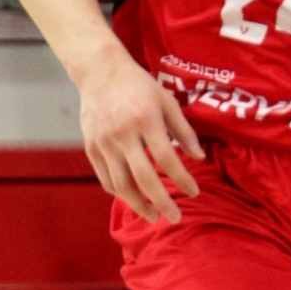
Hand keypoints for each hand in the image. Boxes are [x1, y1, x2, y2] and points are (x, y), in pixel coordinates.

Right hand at [77, 43, 205, 223]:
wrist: (100, 71)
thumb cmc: (138, 85)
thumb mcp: (167, 100)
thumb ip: (183, 130)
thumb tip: (199, 158)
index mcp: (146, 119)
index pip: (167, 158)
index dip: (183, 179)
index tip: (195, 192)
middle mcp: (123, 133)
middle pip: (143, 177)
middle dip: (161, 202)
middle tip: (175, 218)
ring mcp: (104, 142)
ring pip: (121, 184)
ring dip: (138, 205)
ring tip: (153, 216)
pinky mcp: (91, 147)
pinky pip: (106, 178)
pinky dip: (120, 193)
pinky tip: (133, 199)